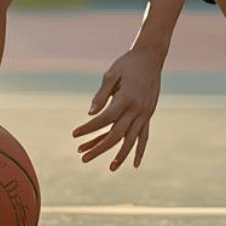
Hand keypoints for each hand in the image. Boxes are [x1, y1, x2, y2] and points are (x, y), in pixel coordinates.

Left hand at [71, 48, 162, 170]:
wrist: (150, 57)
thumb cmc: (127, 64)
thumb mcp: (111, 75)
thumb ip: (101, 95)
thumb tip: (90, 114)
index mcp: (125, 98)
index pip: (104, 119)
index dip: (88, 128)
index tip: (74, 134)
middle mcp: (136, 109)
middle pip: (116, 134)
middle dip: (99, 148)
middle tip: (83, 158)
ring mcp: (144, 114)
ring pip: (132, 140)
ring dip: (121, 155)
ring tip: (110, 168)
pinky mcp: (148, 114)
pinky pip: (144, 136)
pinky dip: (140, 151)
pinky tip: (135, 164)